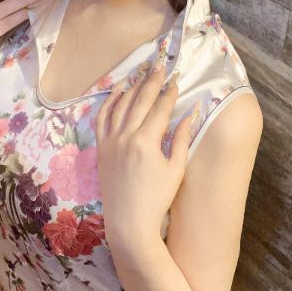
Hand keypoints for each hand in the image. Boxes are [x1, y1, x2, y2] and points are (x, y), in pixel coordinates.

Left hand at [94, 63, 198, 244]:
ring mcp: (110, 142)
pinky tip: (118, 92)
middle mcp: (125, 137)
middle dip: (152, 82)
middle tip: (161, 67)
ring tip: (142, 74)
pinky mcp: (101, 149)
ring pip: (120, 106)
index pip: (160, 109)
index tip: (177, 81)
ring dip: (132, 88)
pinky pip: (102, 119)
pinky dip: (109, 102)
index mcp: (146, 143)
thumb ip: (182, 139)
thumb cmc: (157, 200)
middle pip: (140, 101)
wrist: (129, 223)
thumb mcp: (176, 170)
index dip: (170, 94)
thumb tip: (190, 114)